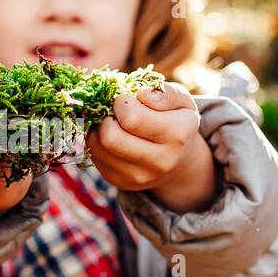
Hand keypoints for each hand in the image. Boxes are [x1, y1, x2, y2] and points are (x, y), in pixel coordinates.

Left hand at [85, 82, 220, 213]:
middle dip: (106, 117)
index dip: (121, 103)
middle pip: (111, 138)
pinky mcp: (121, 182)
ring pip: (98, 148)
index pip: (132, 118)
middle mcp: (159, 161)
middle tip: (115, 112)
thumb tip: (142, 95)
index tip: (126, 100)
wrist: (180, 161)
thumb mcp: (182, 101)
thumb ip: (166, 93)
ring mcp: (139, 176)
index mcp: (176, 136)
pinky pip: (95, 157)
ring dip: (98, 129)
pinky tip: (111, 136)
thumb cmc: (178, 122)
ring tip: (112, 122)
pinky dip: (97, 142)